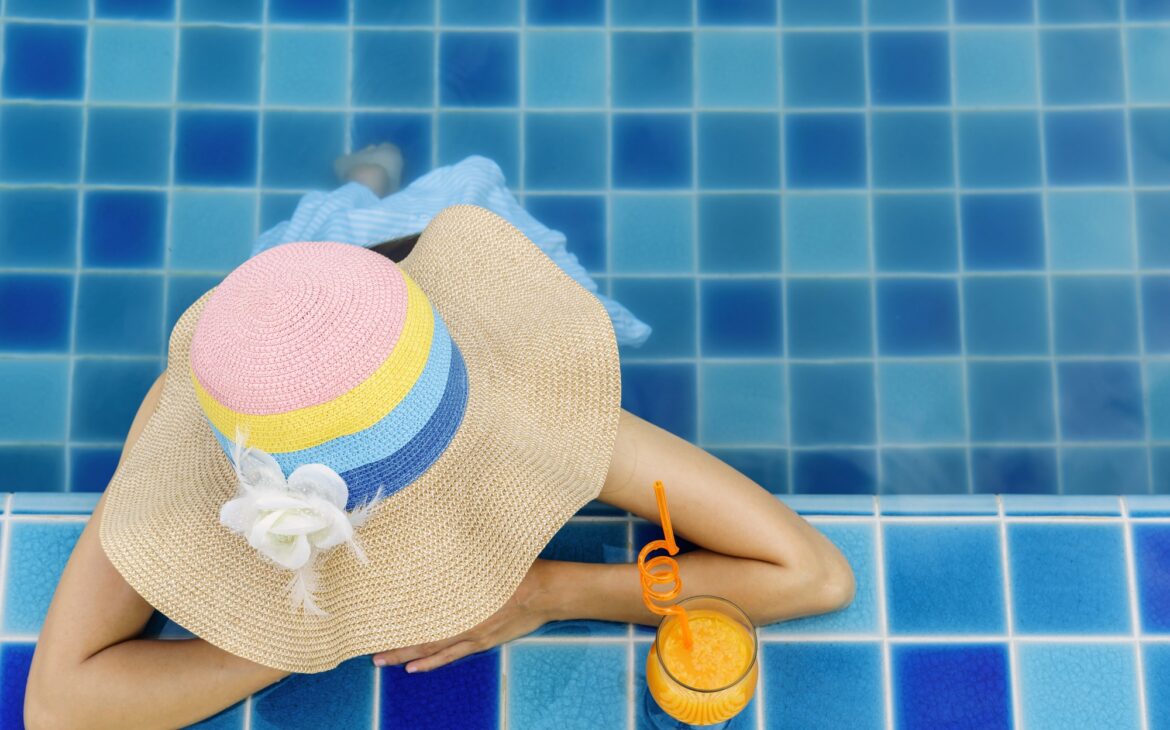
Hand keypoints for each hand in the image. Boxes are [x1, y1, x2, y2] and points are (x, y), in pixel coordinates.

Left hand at [372, 559, 555, 672]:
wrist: (546, 591)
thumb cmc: (518, 569)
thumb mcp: (487, 555)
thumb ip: (462, 556)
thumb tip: (439, 537)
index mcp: (461, 597)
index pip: (420, 612)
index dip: (397, 617)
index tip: (374, 616)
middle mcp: (461, 619)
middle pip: (421, 635)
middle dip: (394, 643)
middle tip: (370, 649)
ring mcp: (472, 634)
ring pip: (432, 649)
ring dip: (406, 656)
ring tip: (383, 661)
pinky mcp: (482, 641)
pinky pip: (451, 655)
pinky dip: (432, 662)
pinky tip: (416, 667)